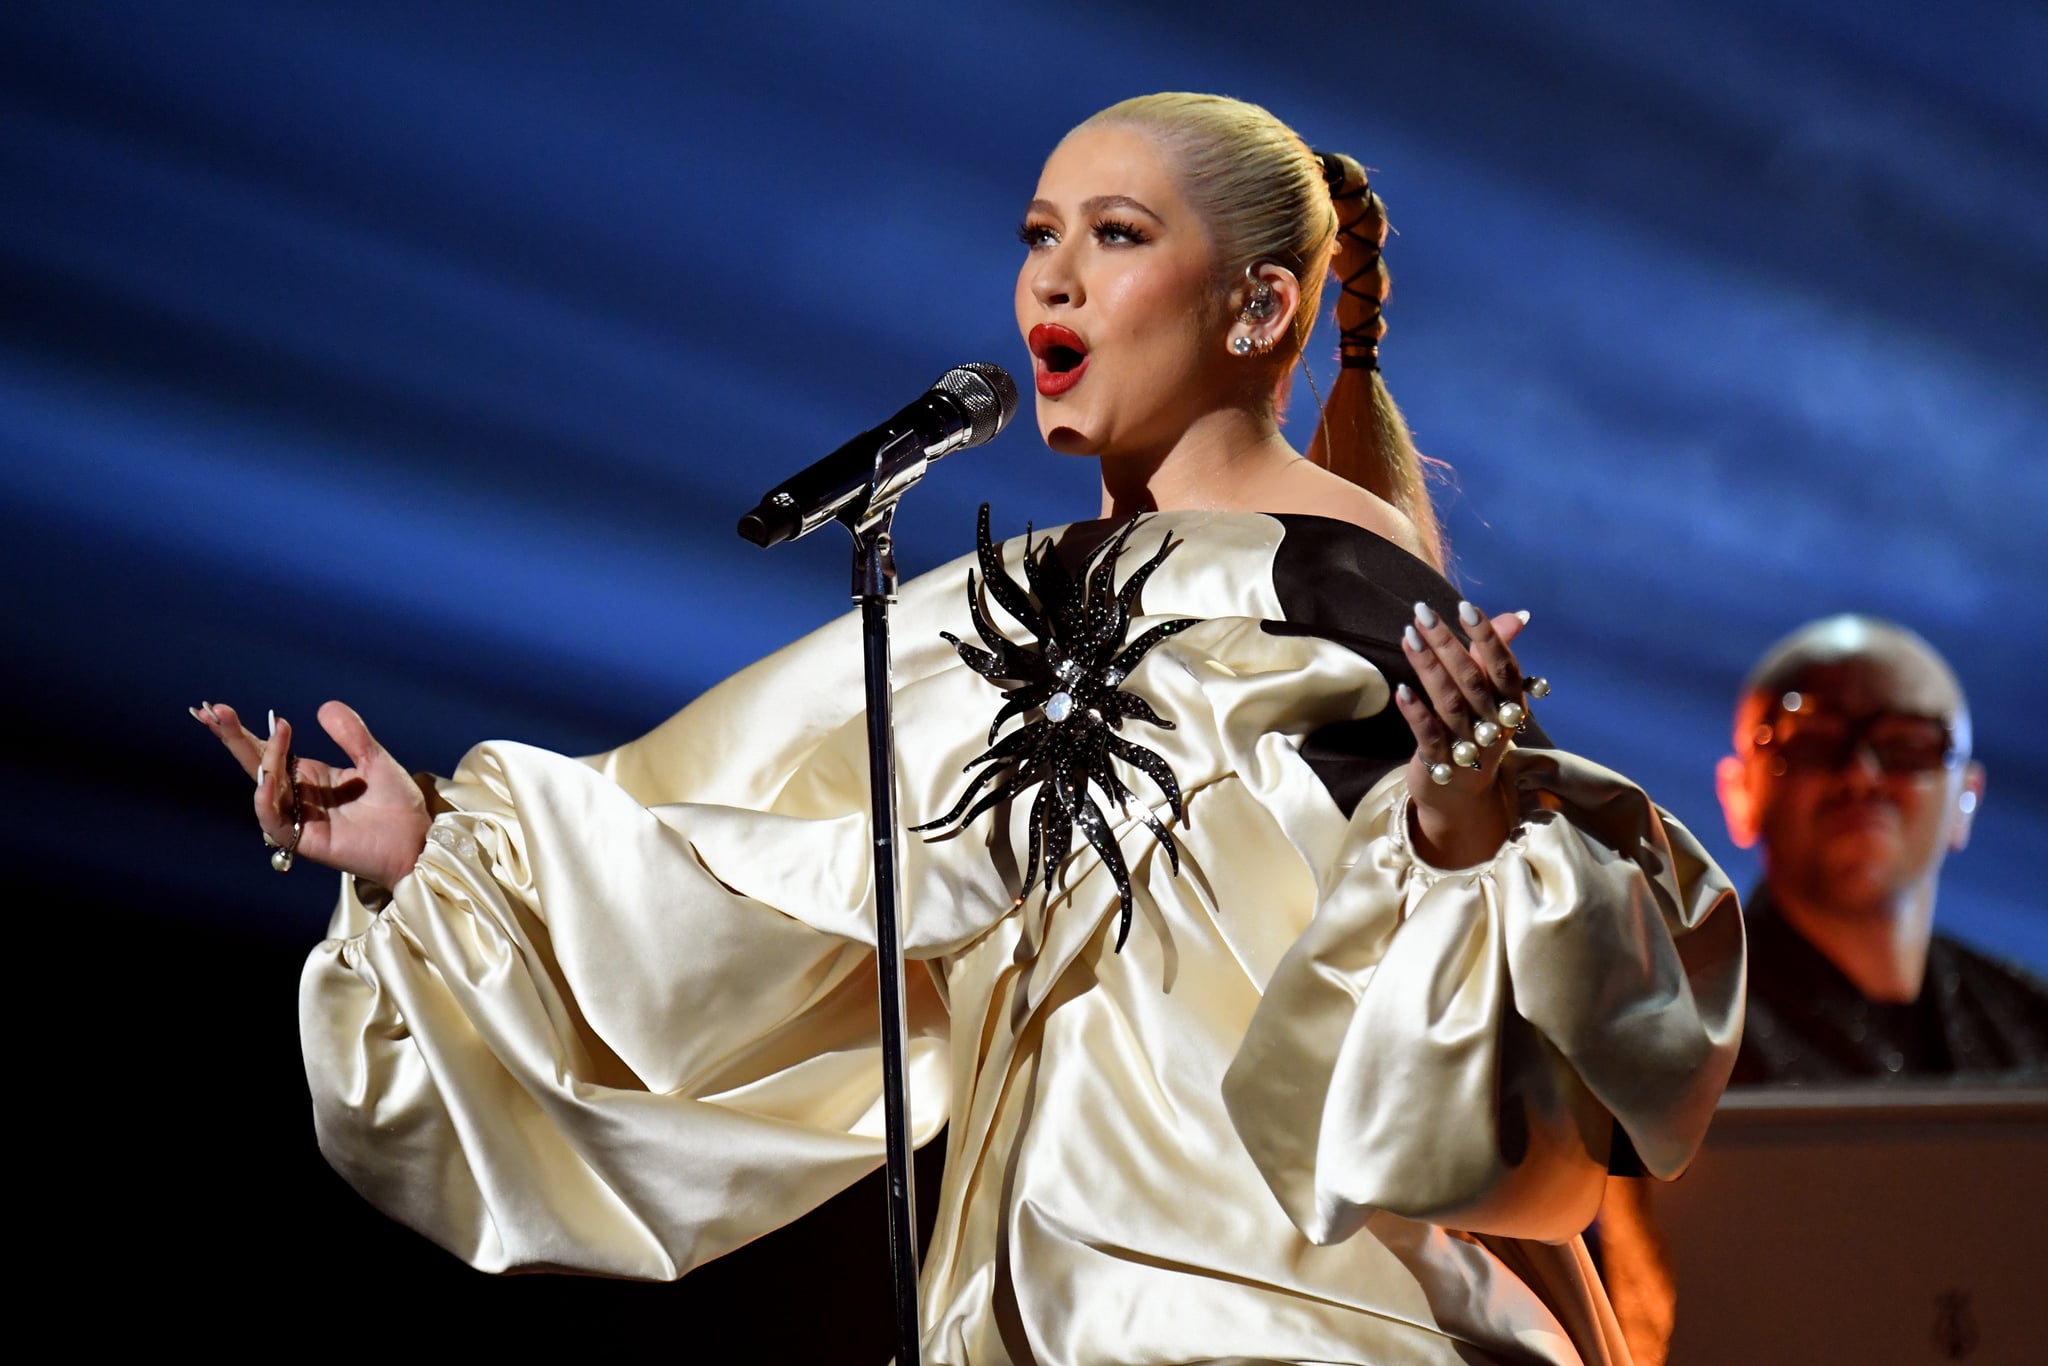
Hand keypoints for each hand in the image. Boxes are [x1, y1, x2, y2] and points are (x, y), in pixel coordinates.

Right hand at [191, 700, 431, 889]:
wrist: (418, 840)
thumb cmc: (398, 804)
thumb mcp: (375, 760)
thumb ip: (352, 735)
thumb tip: (323, 707)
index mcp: (311, 775)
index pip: (270, 749)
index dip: (244, 731)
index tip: (219, 708)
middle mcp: (299, 795)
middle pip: (258, 765)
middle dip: (235, 739)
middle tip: (213, 712)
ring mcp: (300, 818)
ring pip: (266, 789)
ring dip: (263, 762)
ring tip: (270, 736)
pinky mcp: (305, 841)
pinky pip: (275, 822)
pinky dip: (267, 802)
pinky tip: (268, 780)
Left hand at [1394, 601, 1531, 867]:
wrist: (1463, 797)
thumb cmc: (1476, 733)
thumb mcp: (1490, 696)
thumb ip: (1494, 655)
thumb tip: (1517, 615)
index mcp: (1510, 705)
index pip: (1504, 667)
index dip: (1488, 637)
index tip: (1465, 606)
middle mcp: (1494, 725)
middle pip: (1472, 680)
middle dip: (1447, 643)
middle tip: (1422, 612)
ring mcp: (1469, 746)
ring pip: (1449, 702)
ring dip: (1428, 667)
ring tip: (1408, 636)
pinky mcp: (1442, 765)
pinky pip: (1429, 736)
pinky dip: (1416, 713)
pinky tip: (1401, 690)